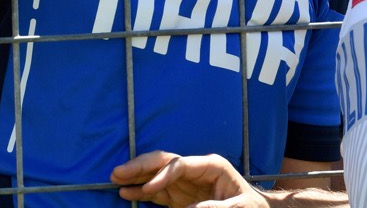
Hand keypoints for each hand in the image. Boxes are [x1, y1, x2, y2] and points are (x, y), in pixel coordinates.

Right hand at [111, 151, 268, 207]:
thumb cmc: (251, 206)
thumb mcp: (240, 207)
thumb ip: (216, 207)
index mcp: (211, 166)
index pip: (180, 165)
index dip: (162, 175)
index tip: (149, 188)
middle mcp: (194, 169)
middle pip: (163, 162)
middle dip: (140, 166)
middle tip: (118, 171)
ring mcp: (185, 182)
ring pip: (155, 174)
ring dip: (136, 176)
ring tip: (115, 178)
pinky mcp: (180, 196)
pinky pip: (157, 191)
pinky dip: (141, 191)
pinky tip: (126, 192)